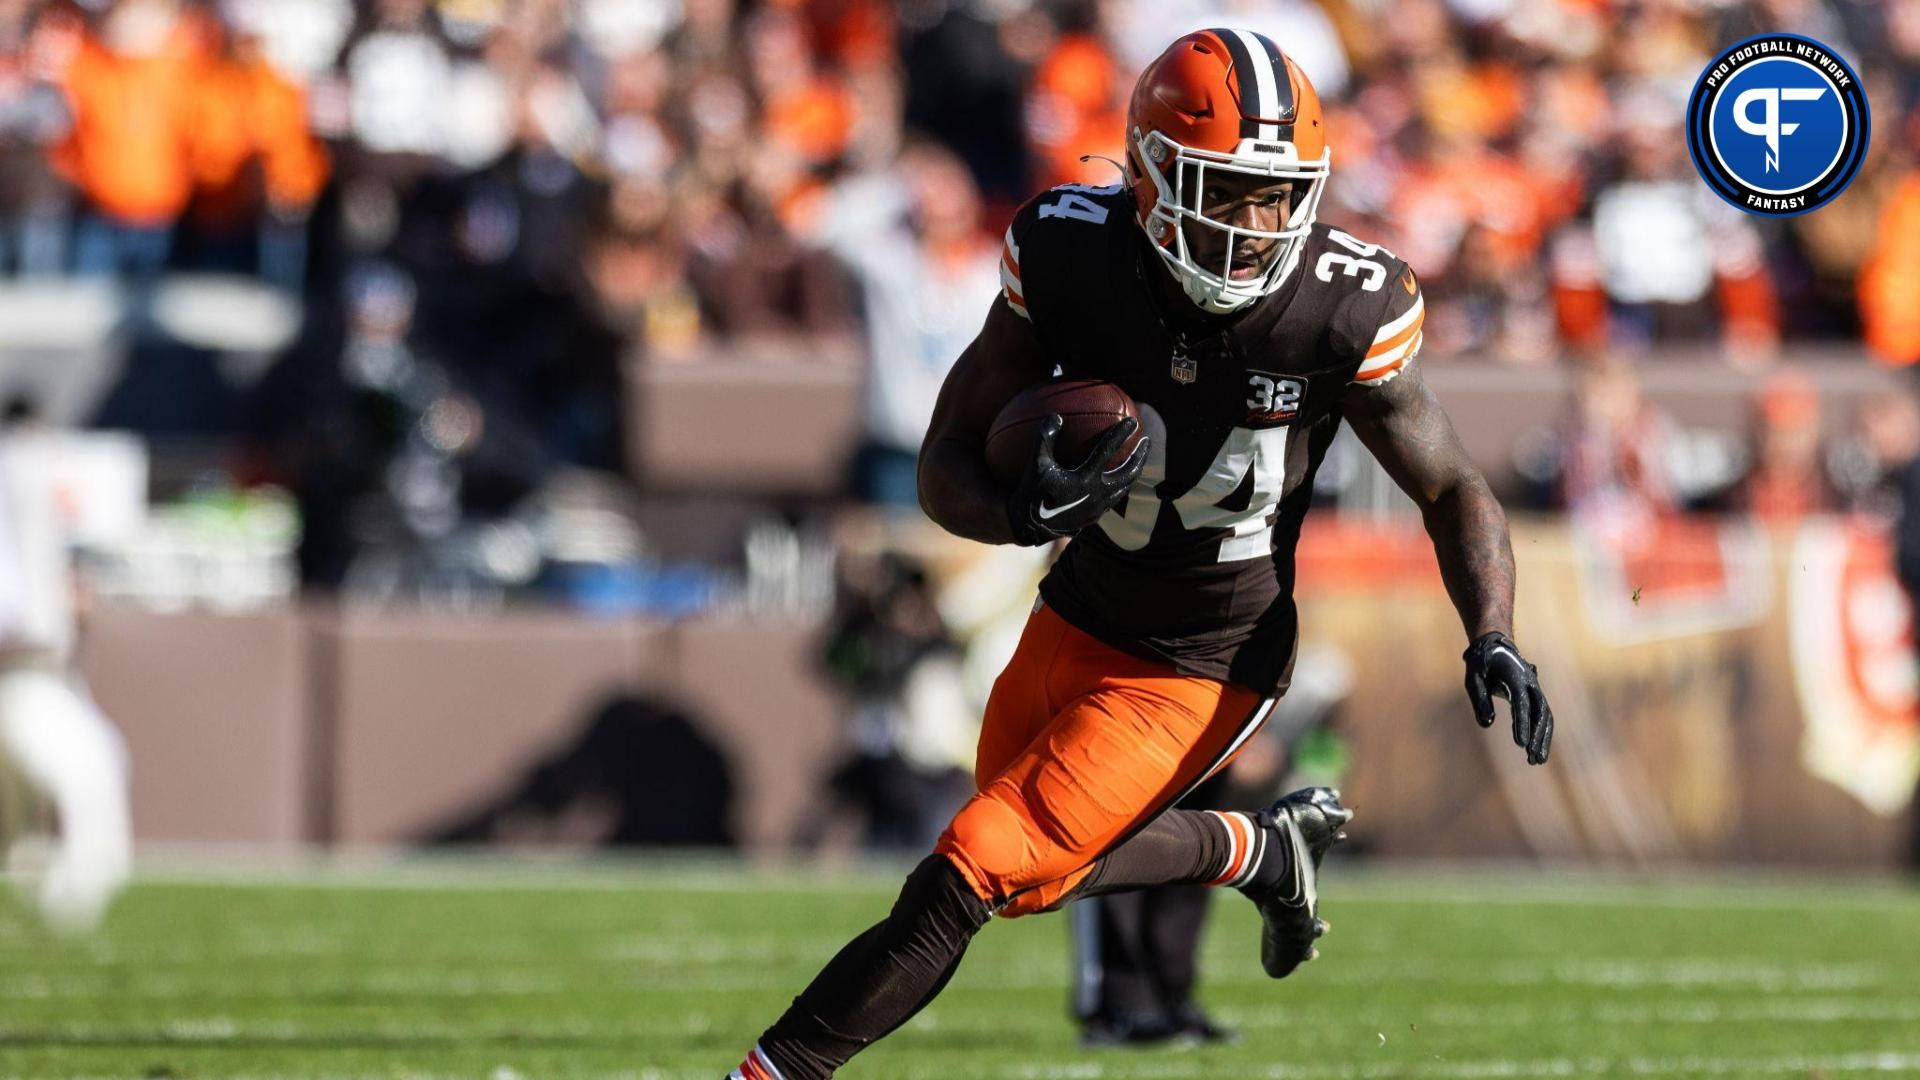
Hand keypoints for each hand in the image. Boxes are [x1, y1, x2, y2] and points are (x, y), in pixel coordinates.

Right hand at [1004, 414, 1147, 545]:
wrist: (1029, 526)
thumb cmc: (1031, 491)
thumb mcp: (1035, 463)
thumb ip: (1044, 438)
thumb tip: (1056, 415)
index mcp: (1084, 479)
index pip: (1108, 451)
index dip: (1121, 434)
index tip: (1132, 421)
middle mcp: (1096, 494)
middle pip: (1128, 473)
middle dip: (1140, 455)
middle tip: (1147, 440)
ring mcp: (1098, 508)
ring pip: (1124, 487)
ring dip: (1133, 471)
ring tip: (1137, 459)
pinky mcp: (1095, 517)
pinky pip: (1114, 498)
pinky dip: (1120, 485)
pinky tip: (1118, 479)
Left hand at [1463, 632, 1552, 764]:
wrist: (1494, 645)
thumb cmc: (1480, 663)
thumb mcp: (1473, 678)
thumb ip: (1479, 699)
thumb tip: (1487, 724)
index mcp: (1515, 676)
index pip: (1521, 704)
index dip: (1522, 724)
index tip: (1520, 744)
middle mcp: (1530, 682)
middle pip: (1540, 712)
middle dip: (1538, 736)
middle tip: (1533, 758)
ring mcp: (1535, 688)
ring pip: (1545, 715)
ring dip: (1543, 738)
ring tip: (1536, 760)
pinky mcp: (1534, 694)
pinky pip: (1542, 714)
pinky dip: (1541, 732)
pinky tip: (1536, 749)